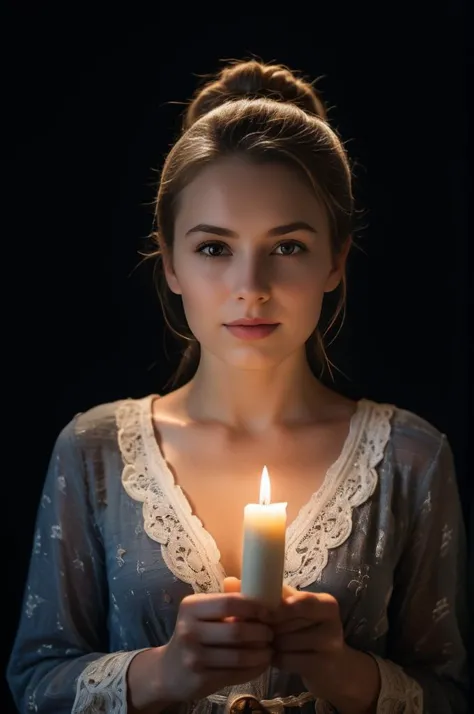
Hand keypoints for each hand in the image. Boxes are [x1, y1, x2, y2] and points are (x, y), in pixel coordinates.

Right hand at [155, 578, 272, 702]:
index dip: (254, 607)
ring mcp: (193, 657)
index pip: (229, 603)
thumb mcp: (202, 613)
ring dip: (261, 653)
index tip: (269, 613)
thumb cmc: (194, 635)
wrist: (169, 671)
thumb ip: (227, 600)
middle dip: (261, 632)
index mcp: (191, 607)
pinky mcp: (200, 680)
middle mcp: (188, 630)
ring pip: (239, 656)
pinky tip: (260, 664)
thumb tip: (261, 590)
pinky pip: (236, 674)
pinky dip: (254, 669)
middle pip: (236, 631)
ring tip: (269, 650)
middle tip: (271, 633)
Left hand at [272, 587, 345, 698]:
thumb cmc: (310, 631)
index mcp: (328, 604)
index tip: (261, 613)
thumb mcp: (302, 609)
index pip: (301, 602)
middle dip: (272, 627)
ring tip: (273, 643)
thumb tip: (257, 587)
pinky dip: (276, 659)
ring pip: (284, 642)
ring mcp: (330, 648)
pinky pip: (286, 660)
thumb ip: (283, 597)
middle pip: (288, 623)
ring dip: (272, 644)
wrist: (333, 667)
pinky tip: (278, 657)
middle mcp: (333, 624)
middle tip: (267, 630)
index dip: (278, 608)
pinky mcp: (321, 668)